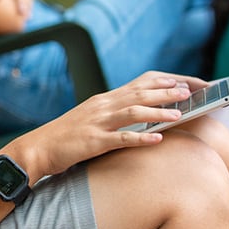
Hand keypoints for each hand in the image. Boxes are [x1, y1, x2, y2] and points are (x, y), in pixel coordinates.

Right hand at [3, 72, 207, 181]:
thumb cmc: (66, 136)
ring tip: (180, 113)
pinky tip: (157, 139)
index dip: (162, 81)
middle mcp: (102, 106)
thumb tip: (139, 111)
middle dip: (167, 91)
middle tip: (190, 90)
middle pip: (139, 93)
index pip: (138, 83)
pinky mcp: (93, 141)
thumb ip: (112, 112)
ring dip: (158, 111)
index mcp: (103, 100)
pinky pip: (120, 138)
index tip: (183, 81)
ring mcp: (98, 123)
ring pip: (133, 112)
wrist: (38, 147)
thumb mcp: (91, 117)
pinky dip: (140, 138)